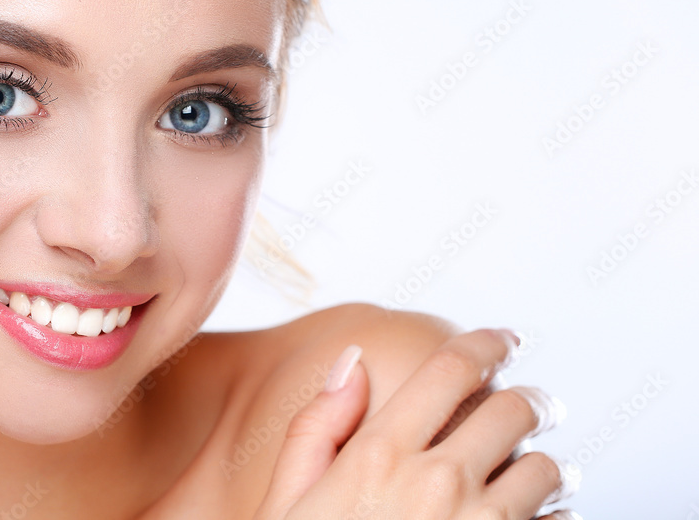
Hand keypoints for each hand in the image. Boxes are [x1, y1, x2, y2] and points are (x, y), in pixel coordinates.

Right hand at [254, 329, 579, 518]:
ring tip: (537, 471)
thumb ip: (316, 428)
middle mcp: (437, 483)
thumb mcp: (287, 503)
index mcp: (379, 454)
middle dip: (527, 398)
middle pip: (512, 407)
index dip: (487, 342)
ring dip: (546, 464)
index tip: (504, 339)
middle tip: (531, 404)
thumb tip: (353, 362)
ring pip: (546, 469)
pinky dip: (554, 518)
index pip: (452, 368)